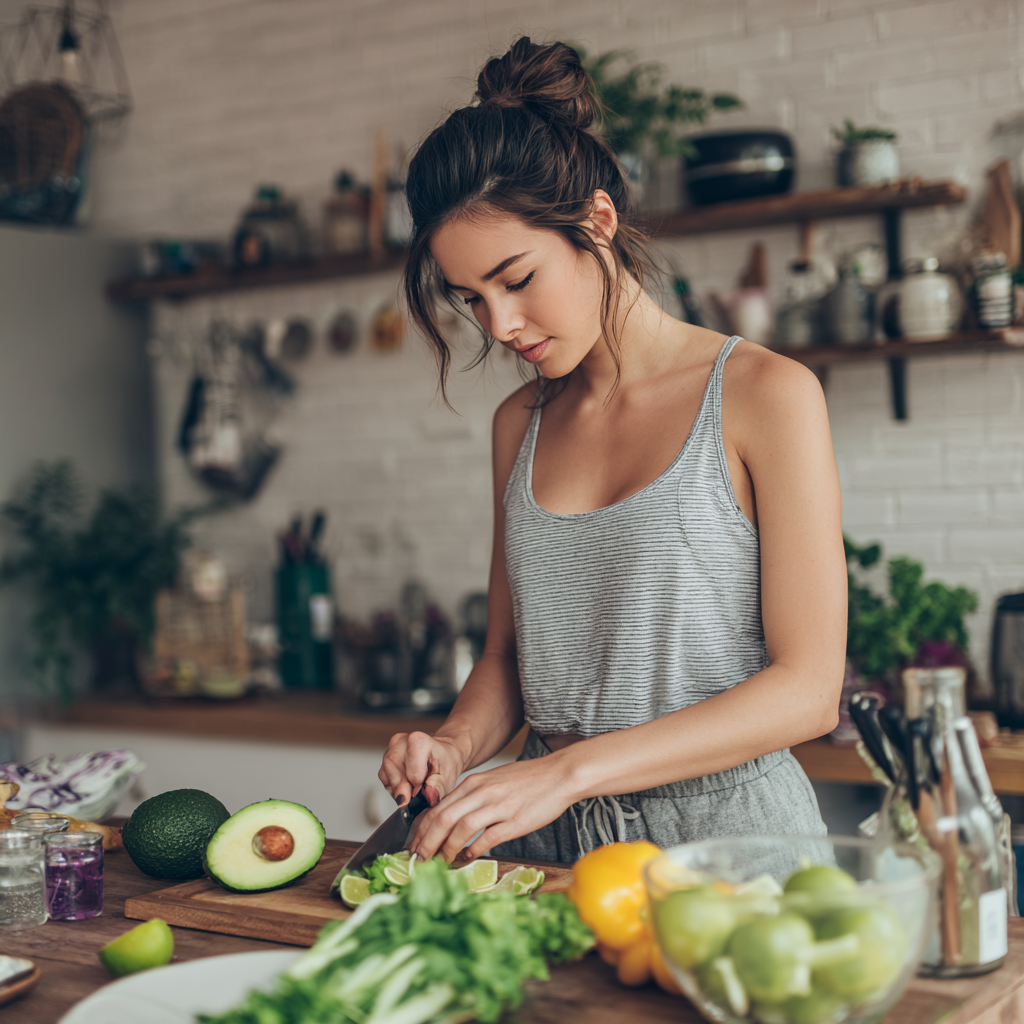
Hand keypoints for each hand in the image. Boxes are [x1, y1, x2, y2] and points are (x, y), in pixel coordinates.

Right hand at [378, 731, 465, 807]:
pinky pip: (384, 777)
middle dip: (406, 790)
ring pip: (387, 777)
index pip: (412, 774)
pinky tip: (406, 783)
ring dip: (399, 788)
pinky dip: (394, 786)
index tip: (426, 786)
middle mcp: (401, 741)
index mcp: (418, 741)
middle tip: (419, 791)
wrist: (442, 753)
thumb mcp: (447, 777)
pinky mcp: (386, 757)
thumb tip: (428, 797)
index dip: (419, 786)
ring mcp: (391, 748)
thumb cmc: (445, 763)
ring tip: (414, 787)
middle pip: (396, 776)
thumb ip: (437, 788)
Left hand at [408, 754, 575, 862]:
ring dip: (446, 849)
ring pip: (461, 827)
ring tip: (439, 863)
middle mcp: (482, 792)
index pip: (437, 808)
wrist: (559, 774)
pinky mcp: (515, 820)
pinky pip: (488, 837)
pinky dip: (474, 849)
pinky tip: (467, 857)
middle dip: (426, 843)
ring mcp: (498, 806)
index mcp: (474, 784)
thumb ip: (473, 799)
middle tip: (418, 860)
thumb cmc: (527, 781)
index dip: (422, 830)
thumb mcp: (493, 782)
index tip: (414, 847)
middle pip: (443, 818)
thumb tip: (452, 822)